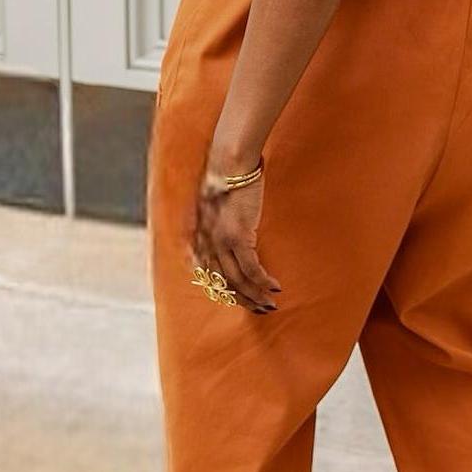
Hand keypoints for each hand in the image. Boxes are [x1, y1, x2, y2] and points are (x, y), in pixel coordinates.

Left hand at [193, 160, 281, 313]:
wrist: (230, 164)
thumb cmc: (225, 178)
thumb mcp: (211, 204)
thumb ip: (212, 221)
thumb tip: (225, 230)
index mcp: (196, 237)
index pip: (207, 273)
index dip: (223, 290)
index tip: (237, 299)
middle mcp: (205, 244)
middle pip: (222, 282)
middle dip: (241, 299)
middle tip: (257, 308)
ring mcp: (220, 242)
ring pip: (237, 280)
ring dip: (255, 295)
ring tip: (269, 303)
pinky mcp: (238, 237)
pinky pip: (252, 268)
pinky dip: (263, 281)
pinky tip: (274, 287)